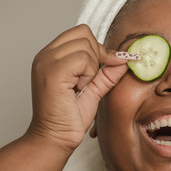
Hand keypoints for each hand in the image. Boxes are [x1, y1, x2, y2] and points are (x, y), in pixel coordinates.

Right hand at [25, 24, 135, 150]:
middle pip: (84, 33)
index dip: (97, 48)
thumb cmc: (69, 117)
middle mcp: (45, 54)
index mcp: (51, 55)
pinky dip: (87, 74)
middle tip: (87, 80)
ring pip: (86, 45)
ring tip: (80, 87)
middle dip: (95, 56)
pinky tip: (77, 89)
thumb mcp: (93, 88)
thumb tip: (125, 58)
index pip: (80, 32)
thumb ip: (107, 72)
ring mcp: (46, 61)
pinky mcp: (52, 72)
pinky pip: (83, 59)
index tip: (101, 69)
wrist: (55, 138)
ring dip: (91, 68)